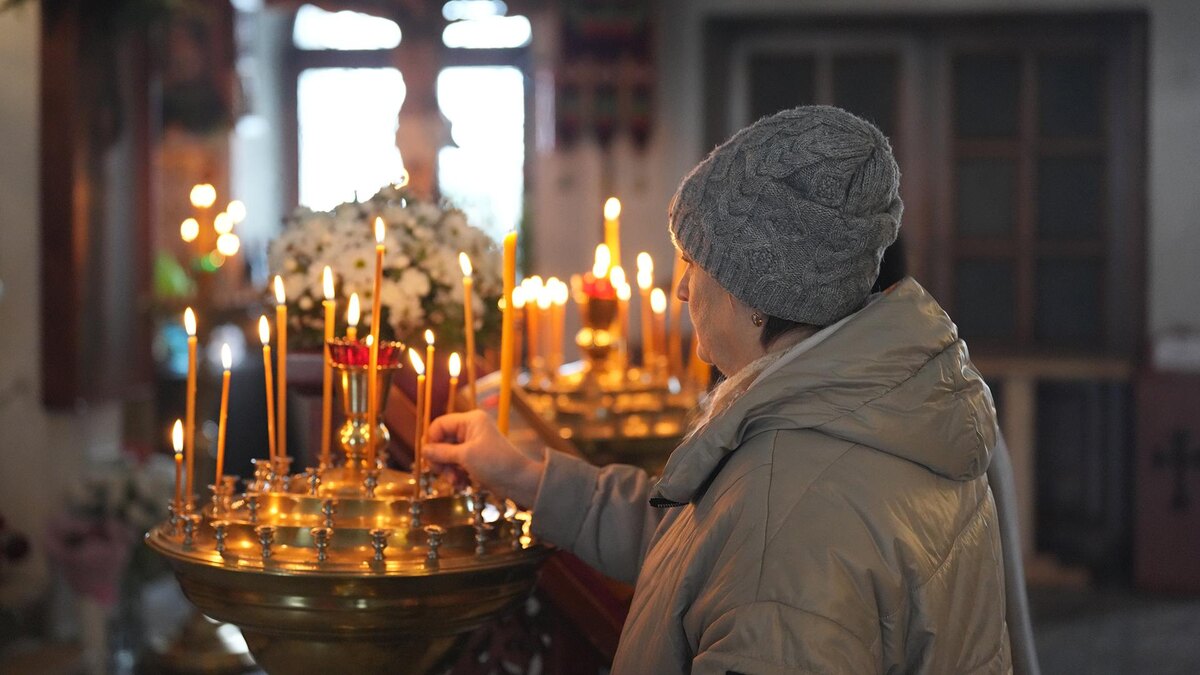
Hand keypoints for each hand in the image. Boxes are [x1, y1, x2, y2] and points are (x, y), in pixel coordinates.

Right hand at [424, 410, 544, 506]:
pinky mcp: (474, 459)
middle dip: (440, 460)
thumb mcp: (465, 456)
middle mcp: (470, 429)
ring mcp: (472, 445)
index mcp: (470, 420)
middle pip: (441, 441)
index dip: (431, 441)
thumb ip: (441, 452)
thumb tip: (423, 450)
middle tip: (443, 474)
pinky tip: (461, 485)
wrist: (519, 481)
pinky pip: (456, 464)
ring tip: (455, 483)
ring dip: (447, 470)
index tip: (428, 458)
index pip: (440, 424)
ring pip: (447, 455)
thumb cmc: (495, 463)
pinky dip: (456, 475)